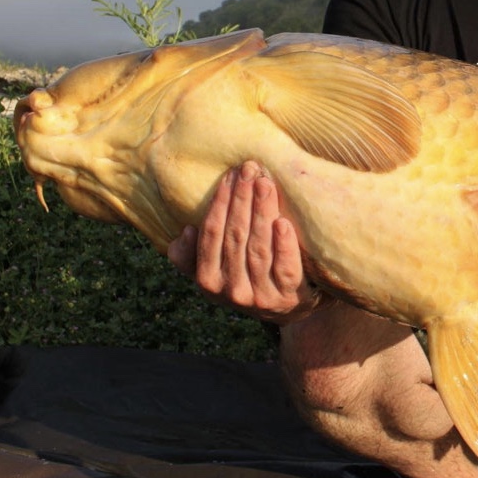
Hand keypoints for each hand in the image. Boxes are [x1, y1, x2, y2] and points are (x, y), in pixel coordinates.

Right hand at [167, 160, 320, 323]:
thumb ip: (194, 255)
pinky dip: (284, 245)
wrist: (290, 308)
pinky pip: (286, 269)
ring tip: (265, 183)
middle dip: (242, 199)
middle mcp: (233, 292)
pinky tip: (282, 222)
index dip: (220, 204)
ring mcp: (262, 296)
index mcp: (208, 282)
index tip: (230, 175)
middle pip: (235, 237)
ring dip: (261, 212)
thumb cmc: (248, 276)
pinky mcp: (291, 297)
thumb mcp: (215, 272)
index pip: (212, 235)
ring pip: (259, 249)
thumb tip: (186, 231)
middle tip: (250, 169)